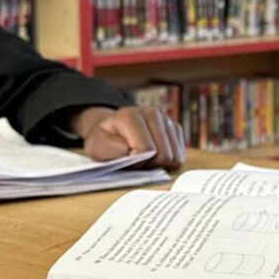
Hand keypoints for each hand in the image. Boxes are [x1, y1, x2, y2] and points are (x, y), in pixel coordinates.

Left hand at [71, 105, 185, 168]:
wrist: (112, 131)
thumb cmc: (104, 141)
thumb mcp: (98, 147)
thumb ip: (115, 151)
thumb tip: (138, 155)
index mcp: (130, 115)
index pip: (146, 149)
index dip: (137, 163)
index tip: (126, 161)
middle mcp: (152, 113)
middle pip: (164, 155)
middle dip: (149, 166)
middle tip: (135, 163)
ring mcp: (166, 120)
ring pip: (174, 157)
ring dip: (159, 166)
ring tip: (144, 160)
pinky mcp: (175, 129)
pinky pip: (180, 157)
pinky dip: (168, 164)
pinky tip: (154, 158)